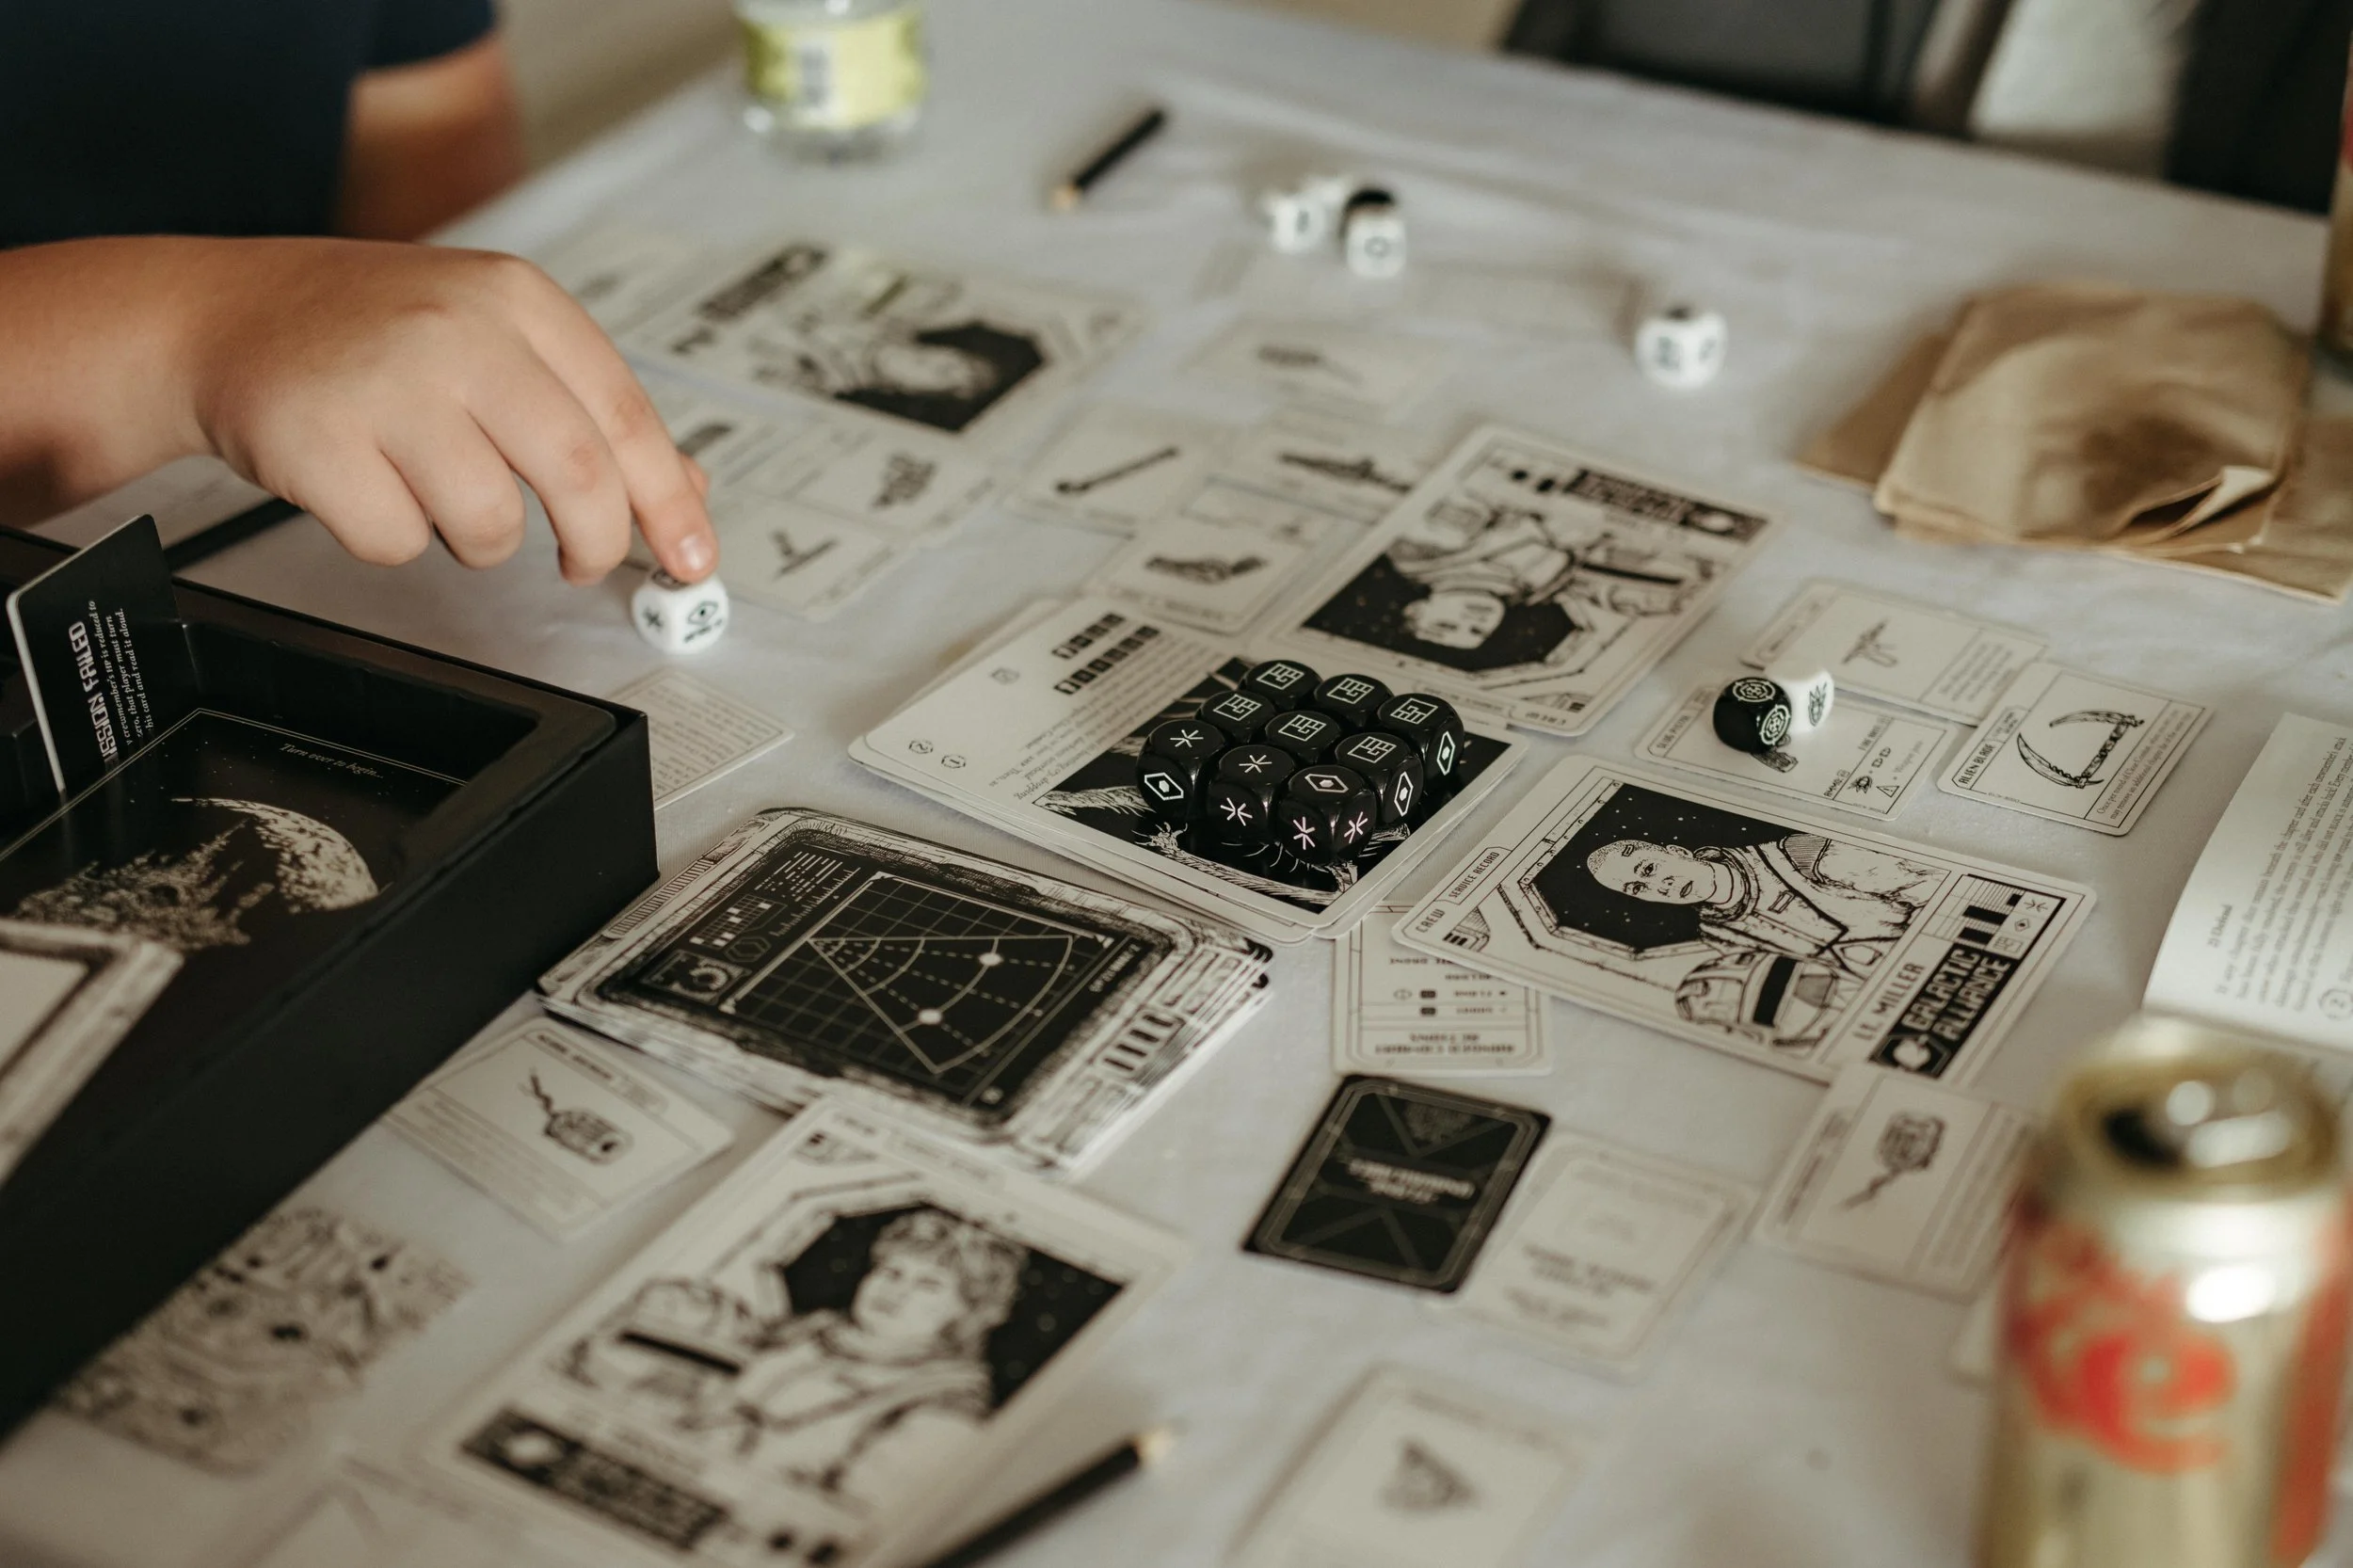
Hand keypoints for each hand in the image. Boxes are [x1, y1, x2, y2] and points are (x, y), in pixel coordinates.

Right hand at [172, 238, 716, 583]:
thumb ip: (592, 411)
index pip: (626, 418)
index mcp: (517, 299)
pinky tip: (371, 483)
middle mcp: (458, 330)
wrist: (226, 314)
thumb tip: (687, 490)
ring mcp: (386, 383)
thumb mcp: (498, 340)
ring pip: (492, 523)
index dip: (669, 502)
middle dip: (597, 542)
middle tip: (586, 563)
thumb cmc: (372, 333)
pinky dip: (396, 537)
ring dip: (480, 539)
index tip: (694, 558)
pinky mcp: (319, 442)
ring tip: (439, 490)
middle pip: (579, 476)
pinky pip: (400, 542)